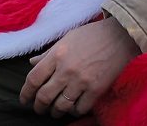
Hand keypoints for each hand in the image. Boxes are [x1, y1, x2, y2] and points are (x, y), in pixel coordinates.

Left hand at [19, 18, 139, 117]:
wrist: (121, 35)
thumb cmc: (93, 34)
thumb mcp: (67, 38)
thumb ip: (49, 53)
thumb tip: (32, 63)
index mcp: (57, 55)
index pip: (33, 79)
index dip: (25, 93)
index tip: (25, 99)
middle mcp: (66, 70)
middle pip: (44, 96)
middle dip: (39, 106)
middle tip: (39, 108)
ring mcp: (82, 81)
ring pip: (61, 106)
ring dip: (55, 112)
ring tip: (55, 111)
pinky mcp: (96, 89)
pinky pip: (80, 108)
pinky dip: (74, 111)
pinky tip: (74, 107)